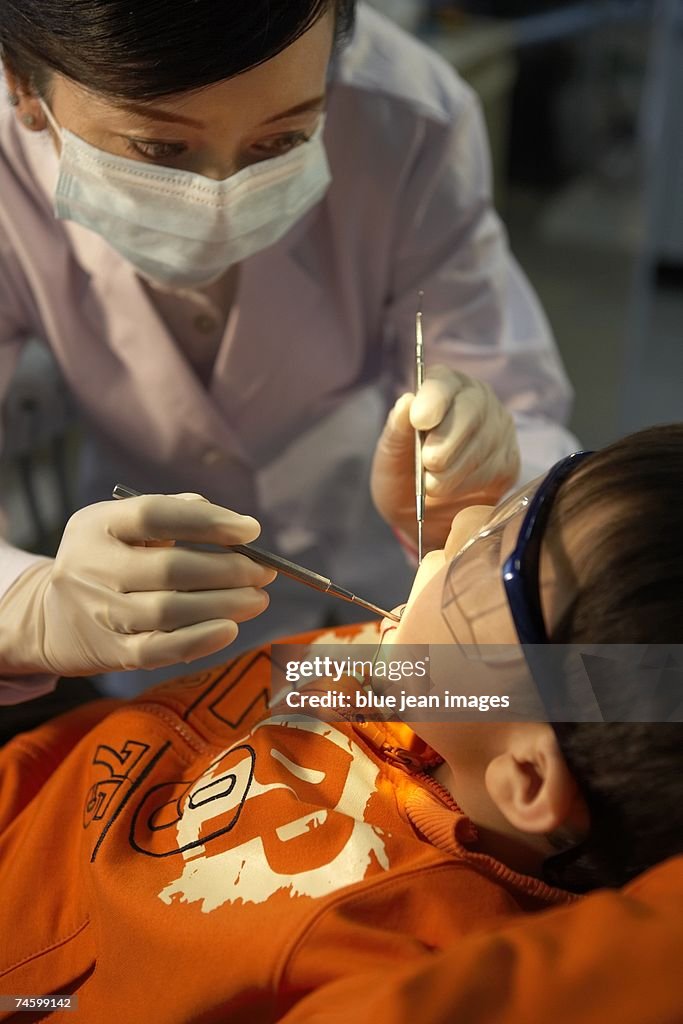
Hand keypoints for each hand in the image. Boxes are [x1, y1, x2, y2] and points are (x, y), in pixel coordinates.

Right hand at [0, 494, 275, 676]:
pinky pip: (160, 650)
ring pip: (169, 611)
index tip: (250, 530)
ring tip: (257, 598)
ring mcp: (99, 613)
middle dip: (228, 570)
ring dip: (224, 604)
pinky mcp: (110, 653)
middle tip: (264, 572)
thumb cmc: (107, 560)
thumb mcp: (121, 525)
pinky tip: (230, 628)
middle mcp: (91, 567)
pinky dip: (200, 640)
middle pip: (168, 568)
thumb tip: (230, 523)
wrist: (49, 617)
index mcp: (97, 525)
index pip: (154, 515)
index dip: (207, 522)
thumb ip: (172, 513)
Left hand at [371, 367, 519, 550]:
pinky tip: (453, 490)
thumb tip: (406, 402)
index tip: (419, 421)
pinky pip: (494, 470)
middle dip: (446, 443)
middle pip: (471, 411)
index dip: (433, 400)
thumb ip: (396, 429)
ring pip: (483, 444)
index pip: (443, 383)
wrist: (423, 512)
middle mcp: (476, 399)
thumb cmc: (403, 473)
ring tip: (432, 484)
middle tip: (427, 464)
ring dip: (452, 471)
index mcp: (443, 387)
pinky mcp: (510, 459)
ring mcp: (498, 428)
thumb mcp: (390, 455)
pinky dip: (467, 485)